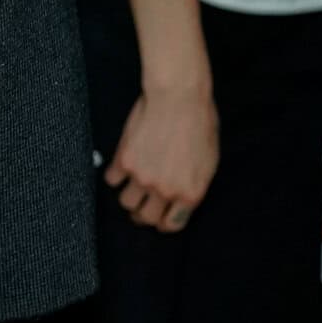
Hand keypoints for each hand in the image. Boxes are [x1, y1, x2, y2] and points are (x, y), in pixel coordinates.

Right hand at [104, 85, 218, 231]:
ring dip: (129, 195)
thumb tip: (182, 198)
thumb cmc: (200, 123)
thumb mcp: (209, 160)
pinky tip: (122, 166)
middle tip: (142, 205)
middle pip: (145, 218)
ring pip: (125, 202)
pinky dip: (115, 175)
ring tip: (132, 184)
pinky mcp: (124, 160)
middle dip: (143, 214)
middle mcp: (164, 190)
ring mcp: (142, 177)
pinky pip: (112, 180)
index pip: (171, 225)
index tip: (160, 216)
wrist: (178, 97)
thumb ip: (194, 184)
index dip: (164, 223)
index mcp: (190, 193)